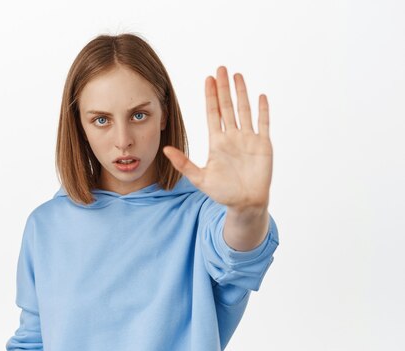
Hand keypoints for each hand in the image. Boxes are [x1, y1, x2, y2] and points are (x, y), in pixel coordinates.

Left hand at [163, 66, 272, 210]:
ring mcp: (248, 139)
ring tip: (238, 76)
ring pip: (244, 110)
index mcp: (217, 142)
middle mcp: (232, 137)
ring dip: (241, 93)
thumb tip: (166, 150)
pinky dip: (262, 110)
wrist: (245, 203)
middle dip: (224, 88)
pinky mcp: (263, 145)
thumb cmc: (223, 193)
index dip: (210, 96)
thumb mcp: (200, 178)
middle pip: (227, 106)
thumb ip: (183, 163)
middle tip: (221, 68)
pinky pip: (263, 123)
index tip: (208, 79)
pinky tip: (260, 96)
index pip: (213, 113)